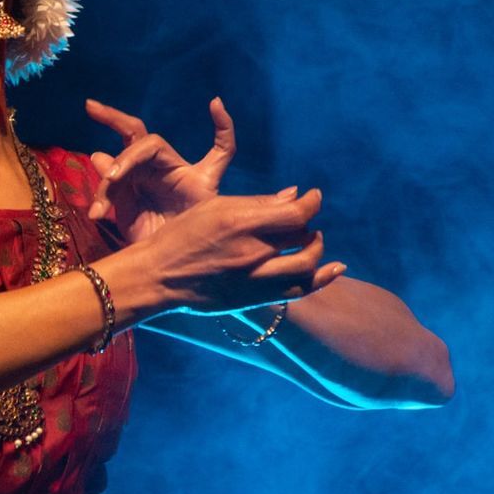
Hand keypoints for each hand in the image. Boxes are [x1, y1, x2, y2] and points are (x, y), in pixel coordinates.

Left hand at [83, 96, 235, 244]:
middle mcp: (159, 166)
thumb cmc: (150, 239)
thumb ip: (112, 188)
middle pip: (136, 136)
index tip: (89, 104)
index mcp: (139, 172)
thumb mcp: (125, 213)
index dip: (110, 120)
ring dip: (127, 159)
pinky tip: (215, 104)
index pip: (124, 141)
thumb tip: (96, 154)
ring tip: (111, 178)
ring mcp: (182, 170)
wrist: (171, 263)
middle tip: (93, 109)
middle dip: (115, 119)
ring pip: (153, 145)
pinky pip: (223, 150)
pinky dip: (224, 126)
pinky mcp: (206, 180)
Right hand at [100, 188, 346, 320]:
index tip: (313, 196)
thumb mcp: (213, 208)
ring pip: (307, 264)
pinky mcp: (254, 298)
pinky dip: (322, 279)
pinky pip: (300, 291)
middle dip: (309, 225)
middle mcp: (251, 252)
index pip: (296, 213)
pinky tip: (335, 268)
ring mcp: (255, 279)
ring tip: (310, 241)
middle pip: (303, 236)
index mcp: (240, 223)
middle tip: (303, 220)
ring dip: (315, 249)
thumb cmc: (180, 237)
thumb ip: (256, 203)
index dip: (312, 202)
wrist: (158, 277)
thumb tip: (293, 195)